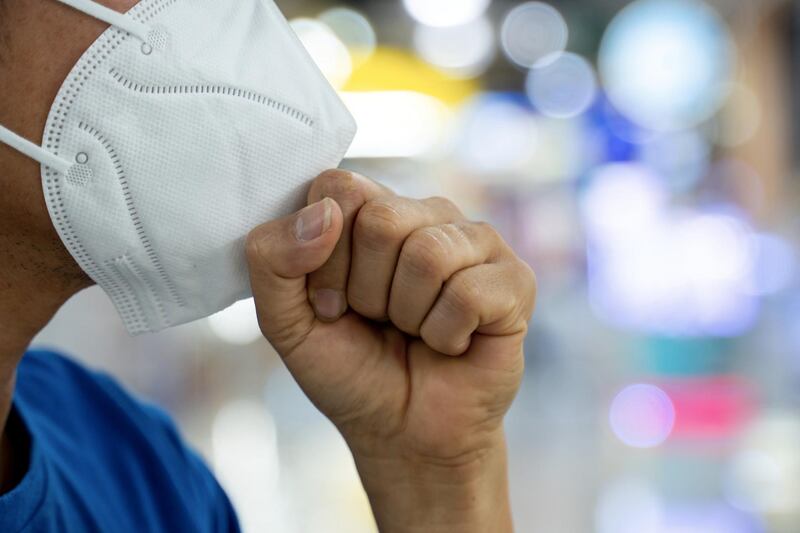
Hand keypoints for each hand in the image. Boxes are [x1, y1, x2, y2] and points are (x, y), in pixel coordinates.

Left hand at [246, 170, 535, 531]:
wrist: (404, 432)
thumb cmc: (351, 369)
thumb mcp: (286, 321)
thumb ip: (272, 259)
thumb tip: (326, 214)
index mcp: (372, 210)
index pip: (339, 188)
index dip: (325, 257)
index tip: (330, 302)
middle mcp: (426, 213)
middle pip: (382, 219)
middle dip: (367, 291)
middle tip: (379, 320)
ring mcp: (476, 242)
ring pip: (428, 254)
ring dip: (408, 315)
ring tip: (415, 330)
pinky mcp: (514, 279)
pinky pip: (469, 292)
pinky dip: (447, 336)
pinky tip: (452, 343)